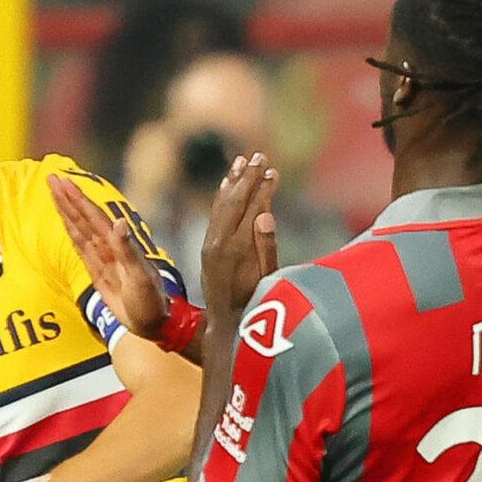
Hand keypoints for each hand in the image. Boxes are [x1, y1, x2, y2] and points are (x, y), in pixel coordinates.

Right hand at [53, 174, 169, 341]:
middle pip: (83, 217)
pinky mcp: (98, 272)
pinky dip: (72, 232)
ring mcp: (103, 258)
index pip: (93, 216)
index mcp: (117, 245)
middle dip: (67, 198)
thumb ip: (128, 251)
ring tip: (54, 193)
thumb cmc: (151, 301)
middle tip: (52, 177)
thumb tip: (118, 222)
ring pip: (79, 229)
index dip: (77, 199)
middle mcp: (108, 247)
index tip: (62, 181)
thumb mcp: (140, 277)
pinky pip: (81, 247)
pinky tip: (66, 222)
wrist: (154, 322)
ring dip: (67, 211)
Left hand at [199, 153, 279, 328]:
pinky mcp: (207, 247)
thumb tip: (265, 216)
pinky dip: (222, 196)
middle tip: (260, 156)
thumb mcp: (268, 281)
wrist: (224, 325)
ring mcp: (211, 244)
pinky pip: (214, 214)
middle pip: (235, 200)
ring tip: (242, 160)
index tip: (274, 171)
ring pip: (222, 204)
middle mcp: (220, 242)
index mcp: (237, 248)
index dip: (263, 188)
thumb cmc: (254, 305)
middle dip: (248, 177)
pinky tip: (227, 183)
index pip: (252, 208)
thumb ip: (267, 248)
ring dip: (233, 181)